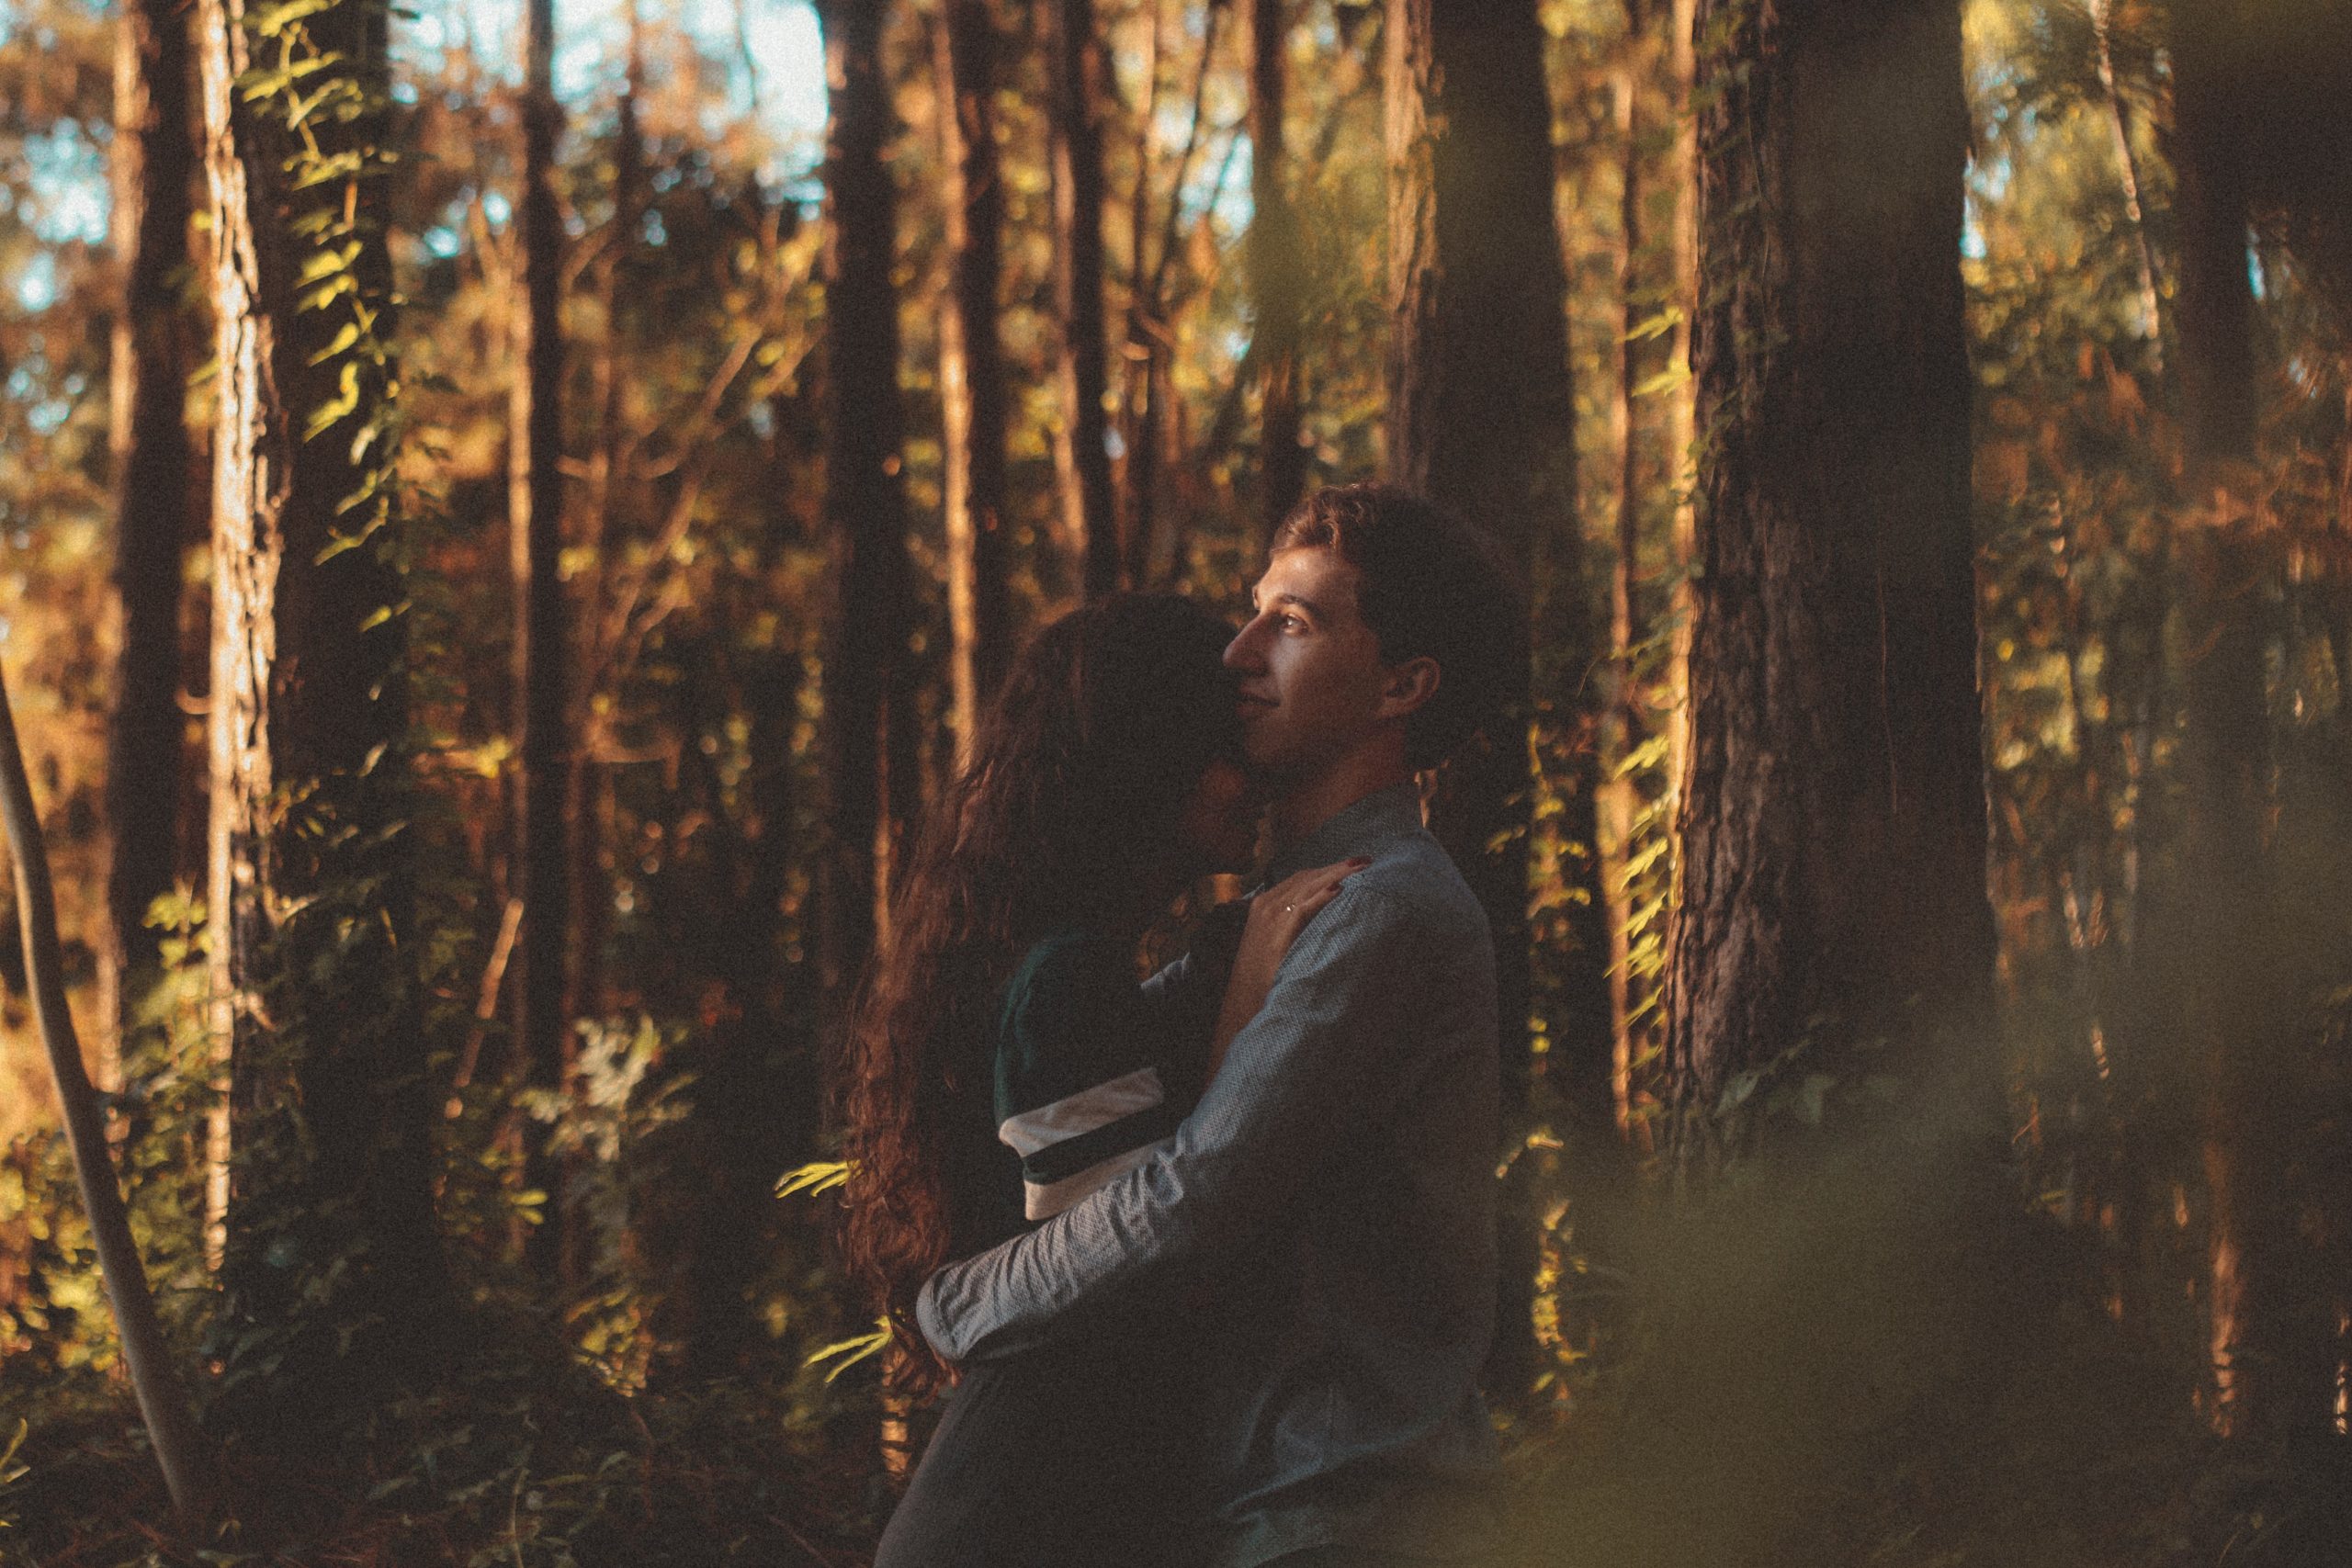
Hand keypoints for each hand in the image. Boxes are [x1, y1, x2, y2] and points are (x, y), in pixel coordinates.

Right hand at [1206, 858, 1368, 1080]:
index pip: (1302, 877)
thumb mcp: (1275, 941)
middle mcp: (1267, 903)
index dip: (1329, 869)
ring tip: (1361, 868)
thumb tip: (1325, 916)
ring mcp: (1271, 914)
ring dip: (1337, 874)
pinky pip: (1304, 907)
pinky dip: (1322, 896)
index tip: (1354, 865)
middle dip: (1339, 867)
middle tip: (1366, 861)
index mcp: (1266, 903)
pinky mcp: (1278, 930)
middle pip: (1309, 876)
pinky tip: (1340, 889)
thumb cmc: (1264, 973)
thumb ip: (1294, 924)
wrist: (1244, 998)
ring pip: (1309, 885)